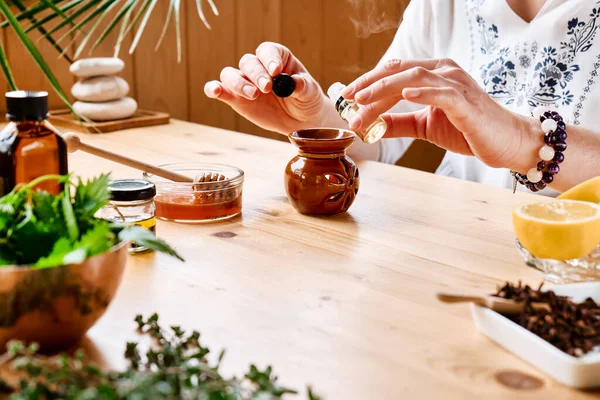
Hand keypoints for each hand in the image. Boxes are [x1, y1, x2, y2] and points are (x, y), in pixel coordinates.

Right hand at [204, 42, 331, 133]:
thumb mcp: (310, 92)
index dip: (269, 58)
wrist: (301, 120)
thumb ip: (302, 86)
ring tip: (253, 95)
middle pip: (248, 63)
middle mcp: (258, 67)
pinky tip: (215, 92)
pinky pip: (221, 90)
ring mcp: (245, 82)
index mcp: (277, 58)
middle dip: (257, 74)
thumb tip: (295, 83)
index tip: (276, 71)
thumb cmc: (306, 99)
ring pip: (231, 74)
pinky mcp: (236, 99)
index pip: (267, 51)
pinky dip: (214, 89)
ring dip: (238, 83)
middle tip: (267, 88)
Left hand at [341, 58, 537, 169]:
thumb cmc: (468, 130)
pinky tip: (403, 96)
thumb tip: (371, 126)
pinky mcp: (466, 101)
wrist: (506, 142)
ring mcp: (456, 83)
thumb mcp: (426, 125)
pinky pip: (440, 92)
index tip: (347, 97)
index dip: (369, 82)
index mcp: (434, 74)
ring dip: (384, 90)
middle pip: (399, 71)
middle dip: (370, 85)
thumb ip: (399, 122)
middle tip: (348, 100)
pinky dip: (420, 92)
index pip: (395, 72)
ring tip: (362, 103)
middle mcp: (444, 71)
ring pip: (413, 78)